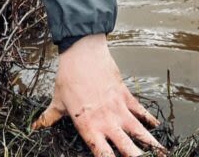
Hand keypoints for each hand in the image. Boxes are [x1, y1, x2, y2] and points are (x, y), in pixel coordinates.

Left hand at [33, 34, 164, 156]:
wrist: (83, 51)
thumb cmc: (68, 76)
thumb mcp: (57, 101)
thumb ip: (49, 118)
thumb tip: (35, 127)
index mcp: (88, 126)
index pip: (102, 154)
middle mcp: (106, 121)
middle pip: (127, 148)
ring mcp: (118, 108)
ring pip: (139, 131)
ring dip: (151, 143)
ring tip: (163, 153)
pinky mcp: (125, 95)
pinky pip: (140, 111)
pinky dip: (149, 119)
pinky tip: (157, 126)